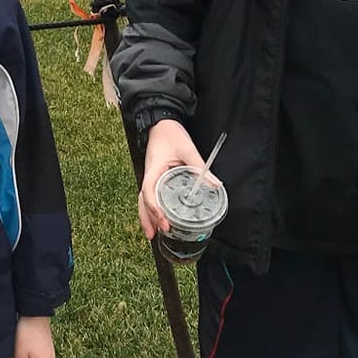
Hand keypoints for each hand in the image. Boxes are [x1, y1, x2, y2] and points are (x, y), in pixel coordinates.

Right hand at [137, 119, 213, 239]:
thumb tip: (216, 185)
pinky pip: (148, 195)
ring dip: (146, 216)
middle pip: (142, 201)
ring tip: (151, 234)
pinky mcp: (154, 177)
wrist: (162, 122)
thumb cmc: (171, 134)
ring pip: (143, 200)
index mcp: (154, 169)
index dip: (155, 209)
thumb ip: (199, 167)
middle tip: (155, 234)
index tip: (164, 221)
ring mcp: (150, 176)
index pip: (149, 192)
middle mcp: (149, 175)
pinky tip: (156, 218)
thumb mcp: (187, 149)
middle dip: (147, 218)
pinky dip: (149, 209)